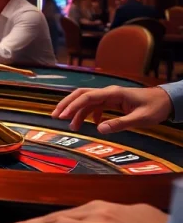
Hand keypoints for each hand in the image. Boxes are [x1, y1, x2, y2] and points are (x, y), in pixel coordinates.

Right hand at [52, 86, 172, 132]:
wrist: (166, 101)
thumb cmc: (155, 108)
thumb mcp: (140, 119)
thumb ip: (119, 123)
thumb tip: (99, 129)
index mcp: (113, 93)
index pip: (87, 97)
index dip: (73, 106)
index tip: (62, 115)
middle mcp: (108, 92)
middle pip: (81, 95)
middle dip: (67, 104)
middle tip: (55, 116)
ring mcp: (109, 96)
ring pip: (86, 101)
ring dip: (76, 111)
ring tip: (70, 125)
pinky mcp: (112, 101)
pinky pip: (95, 106)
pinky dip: (88, 114)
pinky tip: (91, 124)